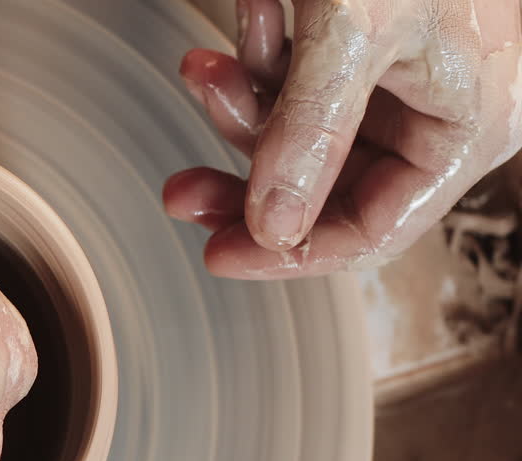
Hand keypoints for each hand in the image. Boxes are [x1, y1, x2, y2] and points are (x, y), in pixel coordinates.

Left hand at [164, 0, 521, 277]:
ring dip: (240, 105)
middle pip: (325, 191)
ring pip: (298, 135)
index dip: (290, 253)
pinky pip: (296, 79)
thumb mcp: (356, 32)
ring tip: (203, 67)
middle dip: (244, 179)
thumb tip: (270, 228)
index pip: (372, 229)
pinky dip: (258, 55)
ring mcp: (396, 80)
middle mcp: (435, 113)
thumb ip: (311, 133)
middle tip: (180, 193)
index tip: (217, 253)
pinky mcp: (357, 43)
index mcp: (465, 128)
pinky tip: (249, 14)